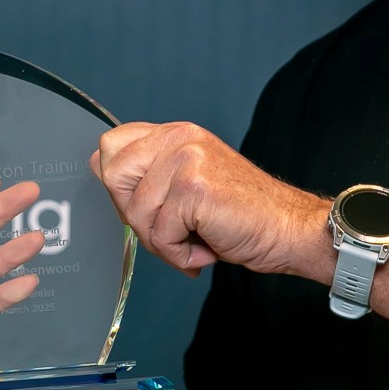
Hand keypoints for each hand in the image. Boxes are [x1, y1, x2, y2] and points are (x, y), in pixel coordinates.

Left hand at [91, 122, 325, 277]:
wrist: (288, 229)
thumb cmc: (241, 215)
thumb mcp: (186, 183)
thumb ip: (149, 174)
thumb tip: (100, 169)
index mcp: (175, 134)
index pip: (112, 146)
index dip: (120, 186)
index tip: (152, 207)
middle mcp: (179, 138)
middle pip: (112, 175)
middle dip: (135, 215)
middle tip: (172, 227)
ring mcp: (186, 159)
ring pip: (135, 213)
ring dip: (163, 242)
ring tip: (195, 240)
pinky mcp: (193, 188)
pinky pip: (160, 234)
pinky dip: (180, 255)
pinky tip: (207, 248)